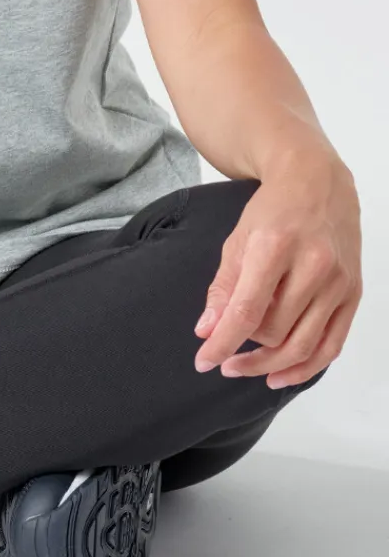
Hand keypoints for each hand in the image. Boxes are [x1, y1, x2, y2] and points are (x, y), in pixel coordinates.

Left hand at [193, 157, 361, 389]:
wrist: (317, 181)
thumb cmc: (273, 209)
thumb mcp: (237, 239)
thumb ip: (223, 287)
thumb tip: (207, 331)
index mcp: (275, 246)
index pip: (247, 310)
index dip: (223, 342)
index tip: (204, 361)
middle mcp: (313, 265)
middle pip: (274, 330)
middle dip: (244, 348)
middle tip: (224, 354)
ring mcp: (338, 282)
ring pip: (303, 345)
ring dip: (269, 365)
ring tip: (244, 368)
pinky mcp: (353, 294)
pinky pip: (332, 345)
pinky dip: (306, 367)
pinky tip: (280, 375)